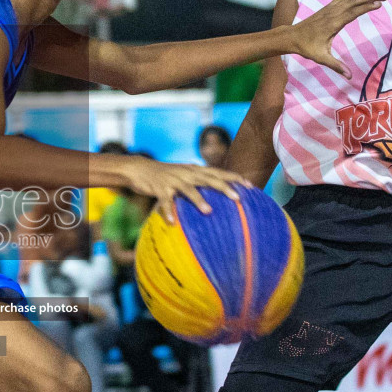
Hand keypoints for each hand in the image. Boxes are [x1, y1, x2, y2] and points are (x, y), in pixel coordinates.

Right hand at [124, 156, 244, 222]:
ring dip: (198, 200)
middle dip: (224, 188)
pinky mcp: (159, 187)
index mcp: (195, 170)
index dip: (235, 178)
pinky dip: (168, 211)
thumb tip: (219, 198)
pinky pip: (164, 201)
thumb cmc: (167, 176)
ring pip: (189, 189)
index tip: (251, 187)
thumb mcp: (186, 176)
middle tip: (238, 199)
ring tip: (209, 211)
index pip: (219, 172)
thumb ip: (201, 183)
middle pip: (209, 179)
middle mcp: (187, 173)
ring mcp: (173, 180)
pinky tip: (172, 223)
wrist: (140, 168)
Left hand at [286, 0, 386, 76]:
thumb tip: (350, 76)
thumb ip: (336, 66)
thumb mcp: (321, 58)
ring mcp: (329, 9)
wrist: (292, 37)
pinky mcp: (327, 8)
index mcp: (332, 24)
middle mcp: (332, 13)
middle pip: (354, 1)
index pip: (352, 13)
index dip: (366, 7)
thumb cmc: (307, 48)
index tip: (379, 4)